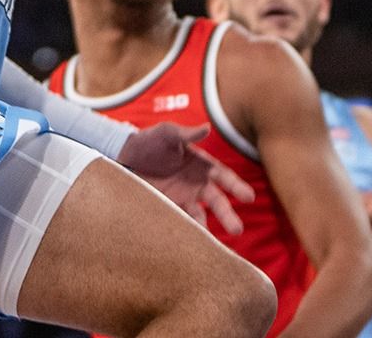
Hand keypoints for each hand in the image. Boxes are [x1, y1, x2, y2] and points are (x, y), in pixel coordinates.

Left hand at [116, 122, 255, 235]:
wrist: (122, 157)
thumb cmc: (148, 141)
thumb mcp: (166, 133)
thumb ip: (185, 133)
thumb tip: (206, 127)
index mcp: (201, 164)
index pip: (223, 176)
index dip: (236, 186)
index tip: (249, 197)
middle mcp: (196, 184)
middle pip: (216, 201)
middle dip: (227, 215)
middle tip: (237, 229)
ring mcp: (182, 198)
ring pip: (200, 216)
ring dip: (206, 228)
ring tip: (211, 244)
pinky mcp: (167, 208)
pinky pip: (180, 221)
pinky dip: (185, 231)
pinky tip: (189, 242)